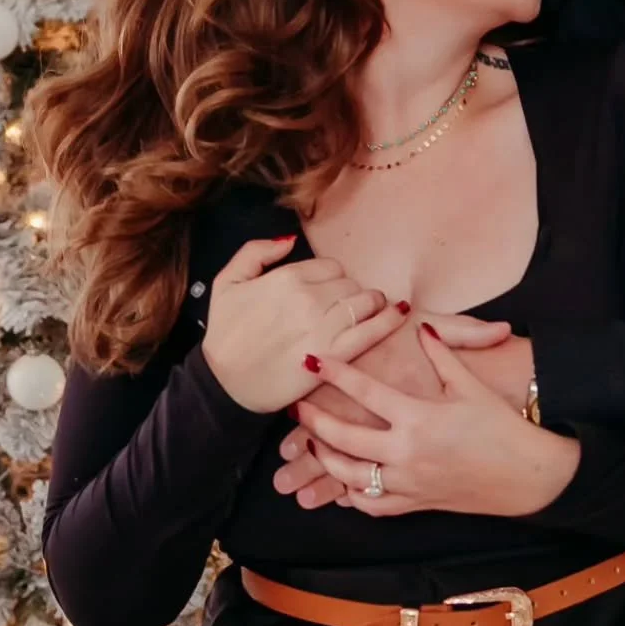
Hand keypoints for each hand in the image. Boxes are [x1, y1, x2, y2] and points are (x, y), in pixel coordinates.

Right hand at [200, 236, 407, 413]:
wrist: (225, 386)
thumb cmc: (224, 334)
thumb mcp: (226, 283)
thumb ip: (255, 252)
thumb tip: (291, 240)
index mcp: (286, 279)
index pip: (330, 267)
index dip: (331, 278)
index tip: (326, 291)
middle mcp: (308, 300)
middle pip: (349, 283)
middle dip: (349, 292)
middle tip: (341, 307)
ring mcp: (324, 328)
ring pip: (364, 302)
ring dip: (370, 304)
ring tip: (367, 310)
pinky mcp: (335, 356)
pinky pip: (372, 331)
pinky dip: (390, 319)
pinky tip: (400, 312)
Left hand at [291, 325, 579, 517]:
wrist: (528, 475)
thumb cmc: (501, 427)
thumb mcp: (470, 386)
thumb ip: (443, 354)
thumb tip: (423, 328)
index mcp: (418, 417)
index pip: (365, 391)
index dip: (336, 373)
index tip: (312, 361)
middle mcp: (406, 453)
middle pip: (344, 438)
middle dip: (314, 422)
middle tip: (297, 407)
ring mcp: (408, 482)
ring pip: (350, 476)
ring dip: (325, 459)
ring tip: (313, 443)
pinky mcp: (416, 503)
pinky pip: (372, 504)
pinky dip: (352, 494)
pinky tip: (345, 481)